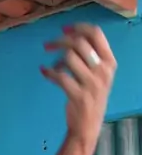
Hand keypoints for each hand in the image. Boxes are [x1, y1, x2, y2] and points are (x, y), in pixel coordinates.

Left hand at [41, 23, 116, 154]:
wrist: (88, 126)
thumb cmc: (91, 97)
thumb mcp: (98, 75)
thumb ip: (89, 56)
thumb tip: (68, 36)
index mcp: (110, 62)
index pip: (96, 34)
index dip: (78, 28)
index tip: (64, 29)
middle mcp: (104, 71)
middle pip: (79, 42)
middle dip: (60, 41)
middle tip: (48, 45)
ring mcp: (92, 84)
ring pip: (69, 57)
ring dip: (56, 59)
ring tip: (53, 66)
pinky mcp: (79, 96)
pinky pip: (60, 76)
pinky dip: (48, 72)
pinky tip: (44, 72)